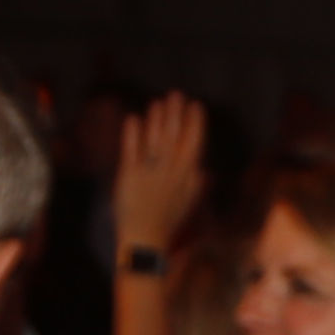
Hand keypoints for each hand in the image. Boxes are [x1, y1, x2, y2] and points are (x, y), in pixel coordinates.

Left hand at [113, 94, 207, 256]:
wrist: (145, 240)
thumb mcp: (187, 204)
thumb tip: (205, 170)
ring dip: (157, 120)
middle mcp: (170, 172)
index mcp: (186, 177)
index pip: (194, 145)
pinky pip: (132, 152)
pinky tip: (133, 118)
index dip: (196, 124)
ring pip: (155, 142)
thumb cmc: (166, 222)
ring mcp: (149, 173)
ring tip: (158, 102)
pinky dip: (133, 135)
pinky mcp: (129, 176)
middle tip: (176, 94)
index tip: (196, 105)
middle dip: (176, 114)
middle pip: (174, 138)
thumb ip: (196, 185)